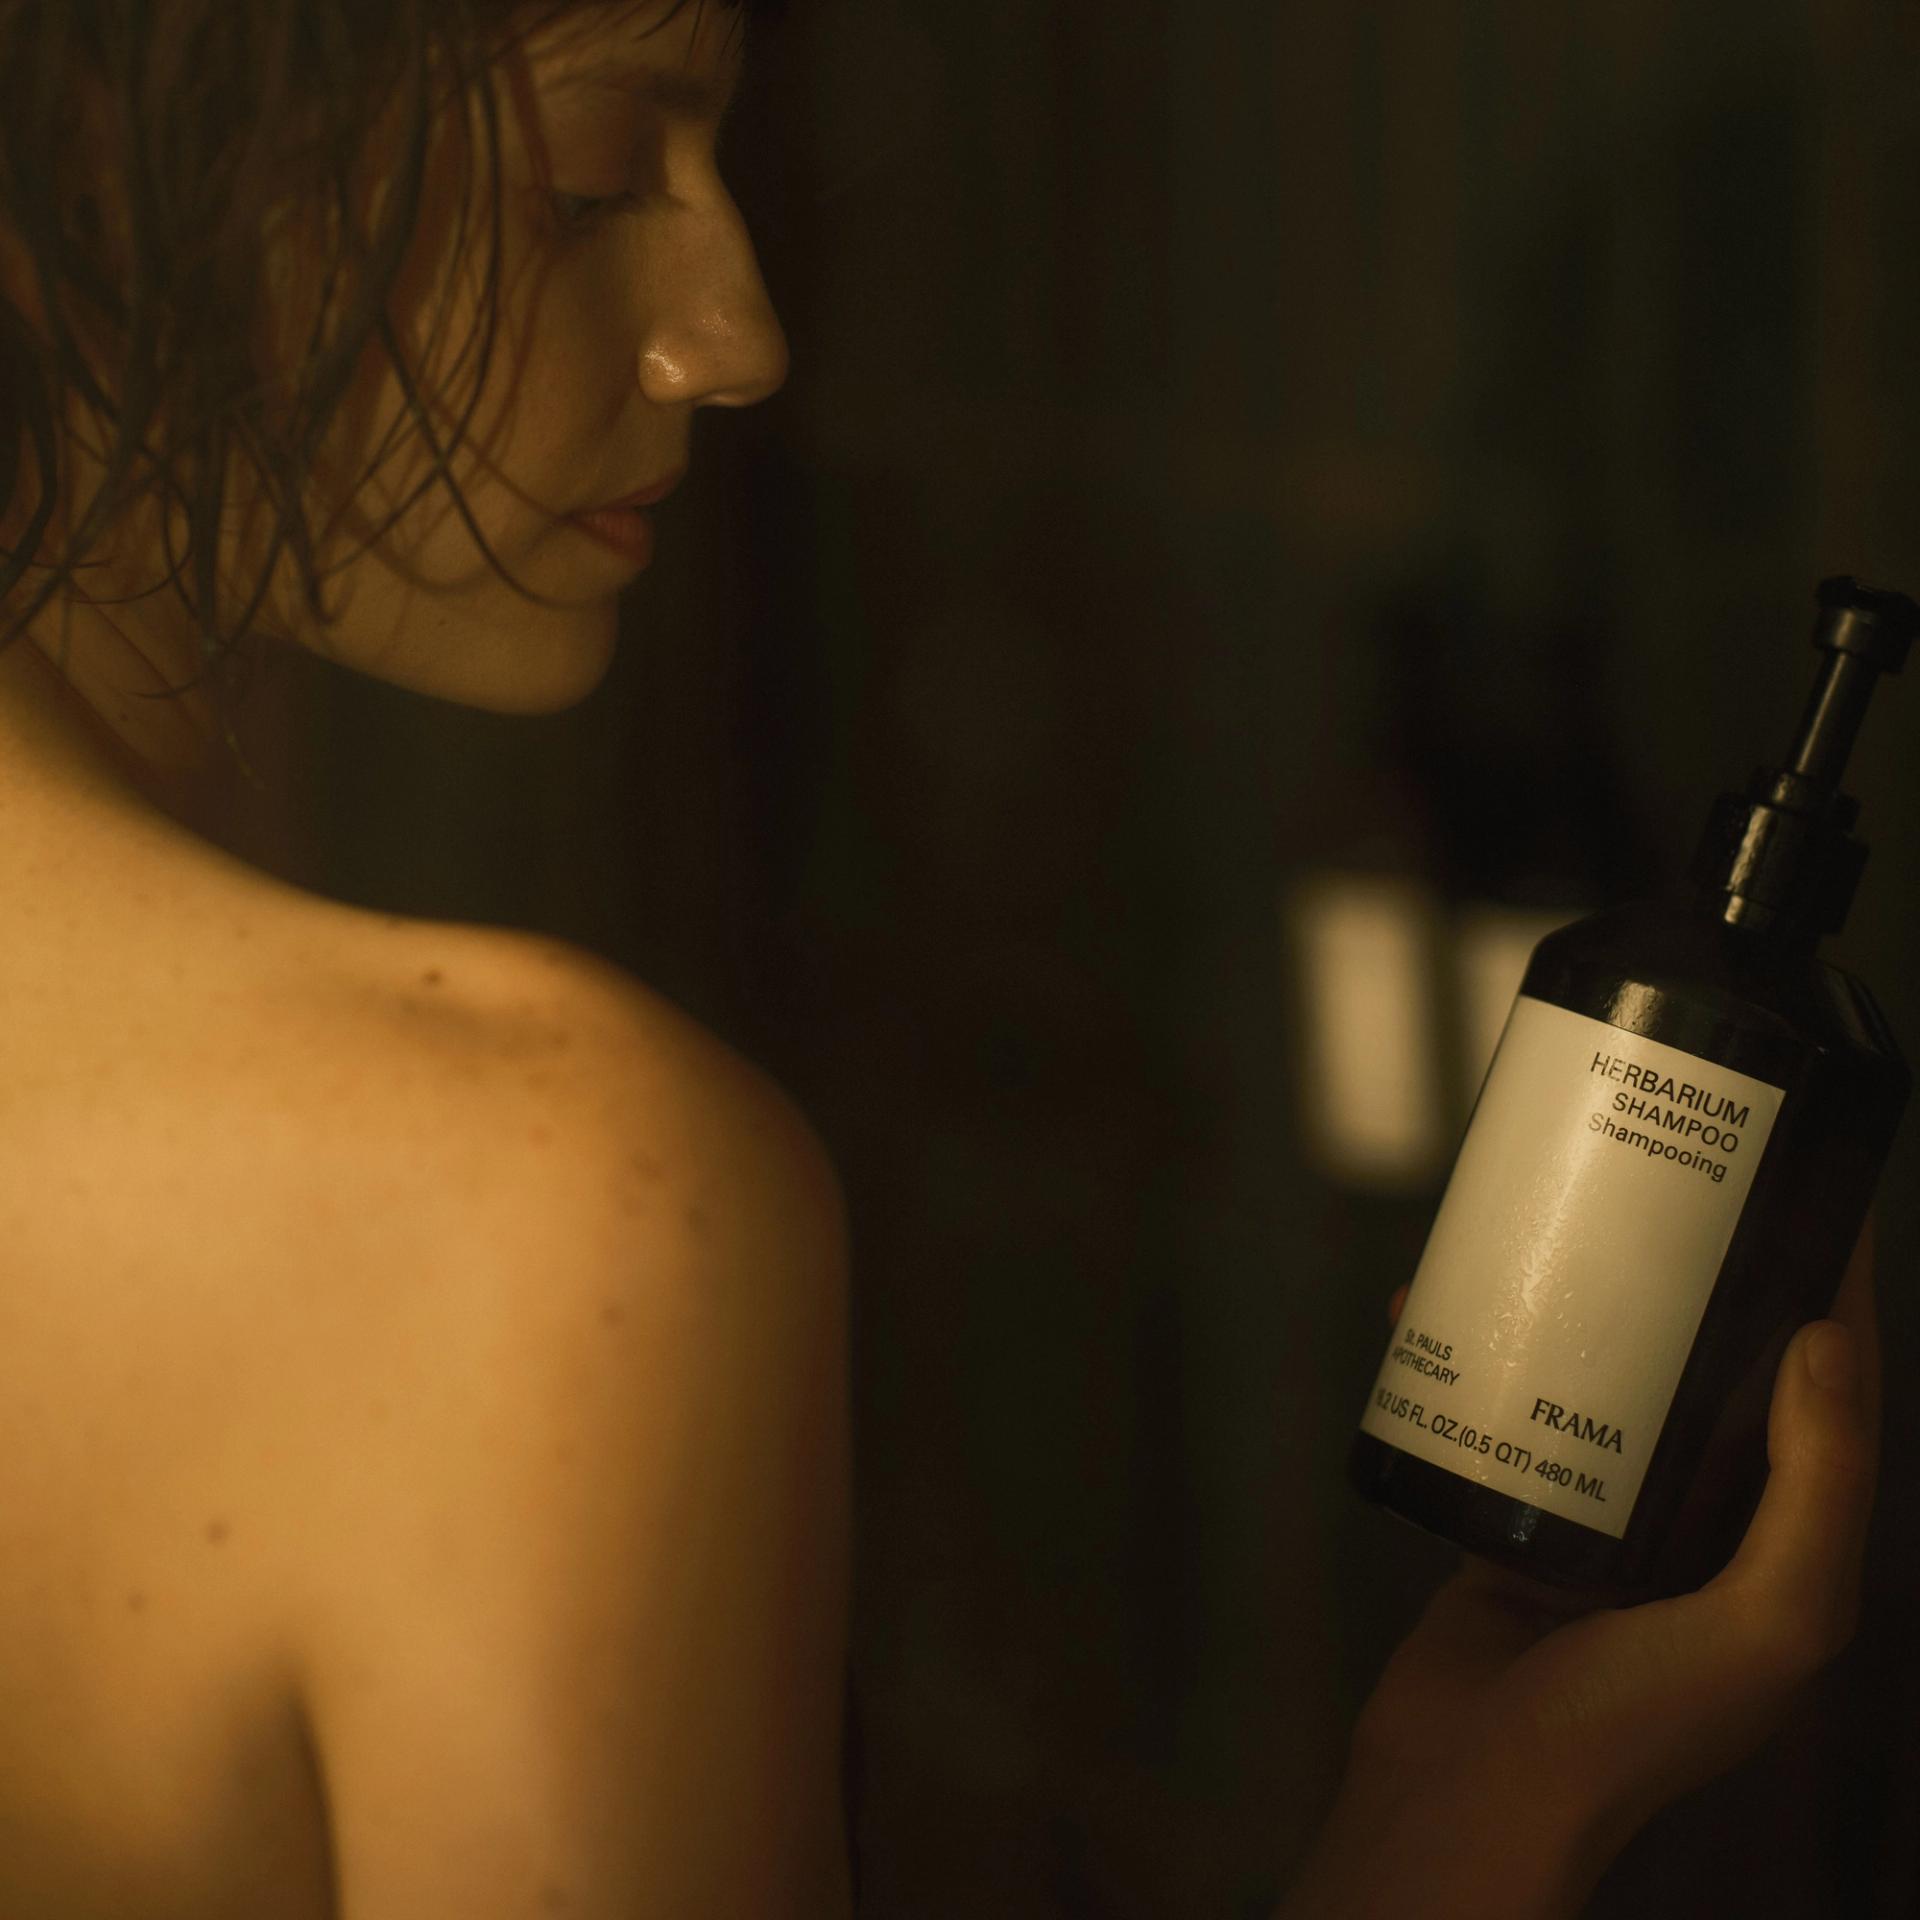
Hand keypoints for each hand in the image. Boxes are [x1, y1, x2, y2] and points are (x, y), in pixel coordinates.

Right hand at [1343, 1223, 1880, 1900]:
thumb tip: (1828, 1336)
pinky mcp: (1508, 1517)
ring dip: (1572, 1298)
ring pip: (1597, 1374)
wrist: (1471, 1793)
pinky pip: (1499, 1409)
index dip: (1824, 1280)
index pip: (1822, 1385)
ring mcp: (1598, 1516)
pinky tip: (1425, 1300)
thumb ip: (1819, 1491)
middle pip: (1706, 1363)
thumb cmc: (1632, 1724)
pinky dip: (1468, 1353)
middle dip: (1685, 1268)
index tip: (1797, 1174)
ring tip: (1537, 1221)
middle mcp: (1699, 1523)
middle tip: (1647, 1178)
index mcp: (1779, 1544)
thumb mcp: (1768, 1626)